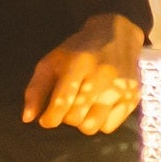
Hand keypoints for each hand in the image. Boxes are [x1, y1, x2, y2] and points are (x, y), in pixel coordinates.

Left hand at [24, 16, 143, 133]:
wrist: (116, 34)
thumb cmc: (78, 50)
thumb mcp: (52, 62)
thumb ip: (36, 89)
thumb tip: (27, 118)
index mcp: (78, 64)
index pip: (62, 102)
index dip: (50, 118)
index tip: (46, 120)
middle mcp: (101, 75)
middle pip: (76, 117)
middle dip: (66, 117)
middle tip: (67, 106)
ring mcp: (120, 87)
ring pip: (93, 125)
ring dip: (82, 123)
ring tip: (82, 109)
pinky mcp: (133, 96)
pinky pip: (109, 127)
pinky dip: (100, 123)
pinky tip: (97, 108)